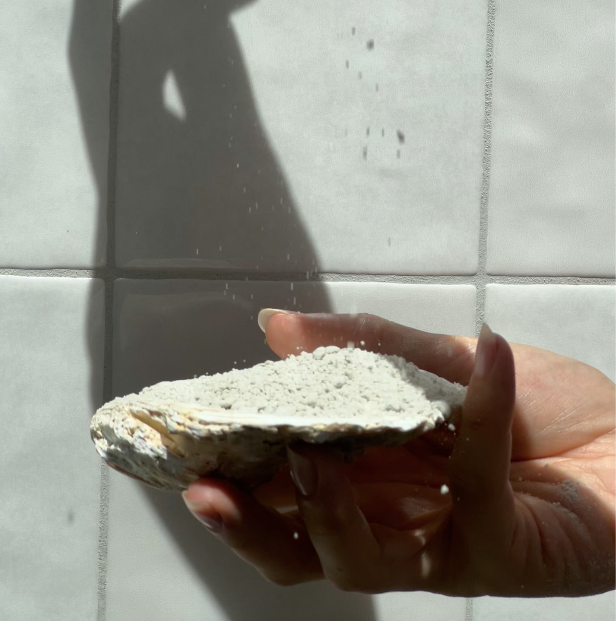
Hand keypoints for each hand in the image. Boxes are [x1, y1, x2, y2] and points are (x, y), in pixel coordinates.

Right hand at [182, 312, 614, 596]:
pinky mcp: (500, 553)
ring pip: (359, 560)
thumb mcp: (441, 363)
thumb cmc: (536, 404)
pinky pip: (475, 489)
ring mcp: (442, 548)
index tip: (181, 444)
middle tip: (208, 487)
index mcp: (369, 478)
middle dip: (247, 527)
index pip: (282, 490)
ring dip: (327, 507)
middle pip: (301, 550)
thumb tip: (274, 325)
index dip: (229, 476)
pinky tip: (487, 352)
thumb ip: (363, 350)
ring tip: (309, 453)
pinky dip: (481, 413)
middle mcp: (394, 523)